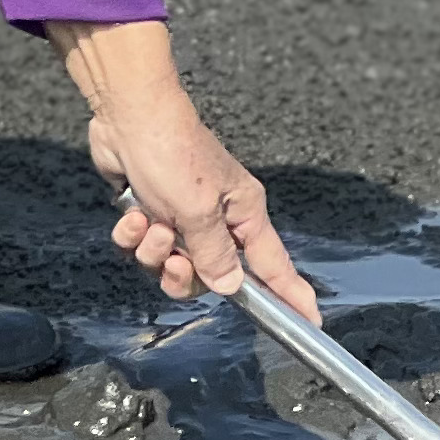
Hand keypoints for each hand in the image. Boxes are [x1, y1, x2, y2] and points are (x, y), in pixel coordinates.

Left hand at [47, 18, 318, 321]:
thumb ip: (215, 254)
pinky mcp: (151, 211)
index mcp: (244, 213)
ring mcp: (182, 216)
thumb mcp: (198, 210)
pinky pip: (142, 247)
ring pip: (170, 264)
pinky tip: (130, 213)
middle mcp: (218, 217)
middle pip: (209, 276)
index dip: (291, 295)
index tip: (311, 321)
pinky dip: (132, 235)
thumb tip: (232, 287)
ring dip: (153, 249)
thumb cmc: (173, 152)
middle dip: (185, 272)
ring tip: (148, 223)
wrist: (128, 117)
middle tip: (173, 254)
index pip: (275, 264)